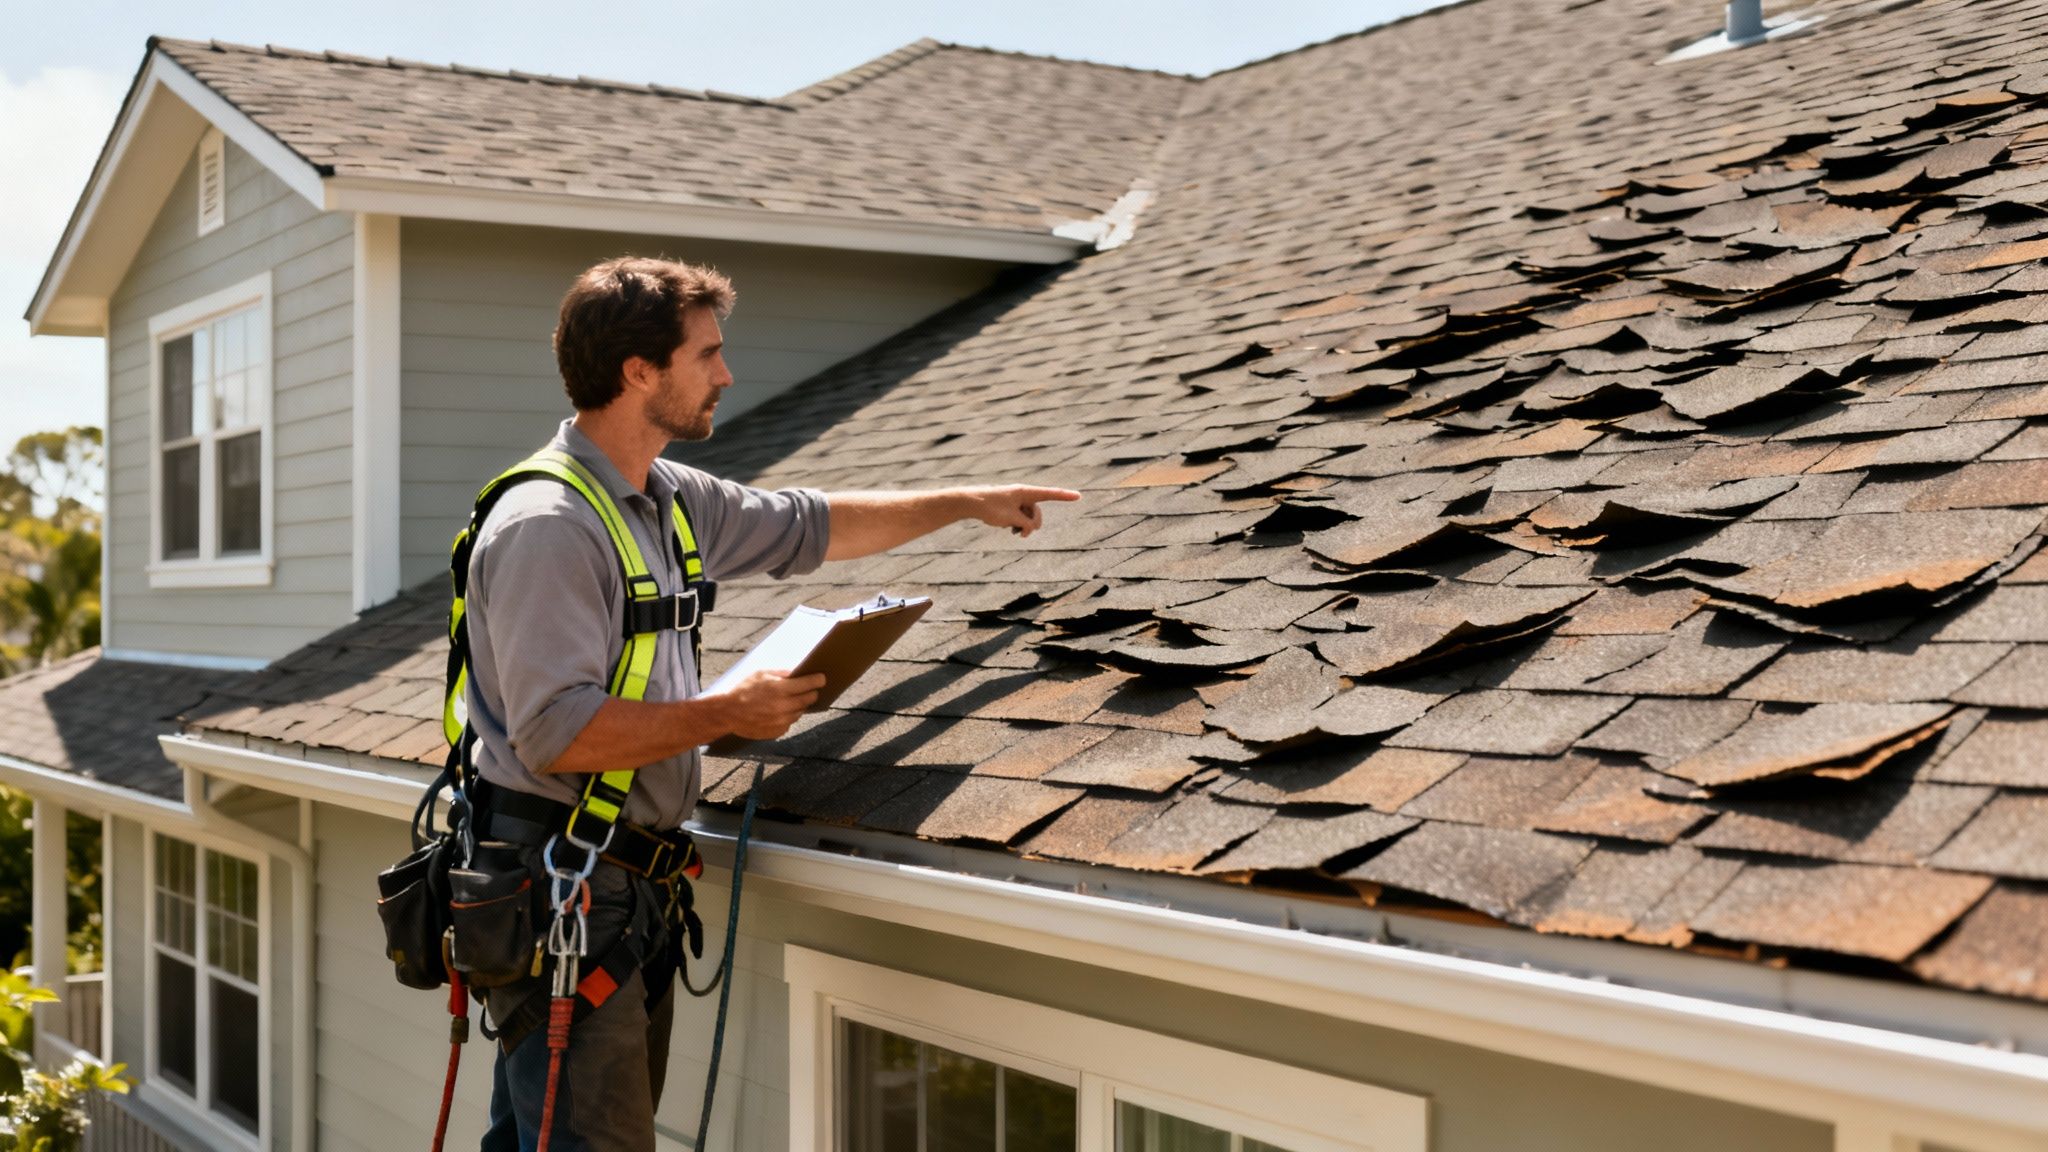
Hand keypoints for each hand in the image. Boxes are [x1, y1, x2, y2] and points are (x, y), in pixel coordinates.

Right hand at [710, 669, 826, 740]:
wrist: (728, 713)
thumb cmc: (743, 690)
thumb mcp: (761, 674)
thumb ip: (782, 673)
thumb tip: (798, 672)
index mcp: (781, 689)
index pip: (809, 684)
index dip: (818, 680)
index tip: (822, 678)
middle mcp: (784, 706)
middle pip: (809, 699)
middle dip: (812, 693)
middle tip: (811, 689)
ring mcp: (782, 721)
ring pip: (800, 712)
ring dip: (799, 706)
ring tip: (790, 700)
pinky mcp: (777, 731)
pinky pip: (789, 723)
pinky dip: (787, 717)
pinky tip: (777, 712)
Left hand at [967, 485, 1081, 536]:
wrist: (970, 502)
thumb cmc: (990, 507)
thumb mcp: (1011, 518)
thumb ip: (1025, 524)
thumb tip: (1031, 528)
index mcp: (1025, 492)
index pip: (1049, 494)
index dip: (1064, 496)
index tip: (1079, 496)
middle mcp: (1022, 494)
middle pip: (1037, 512)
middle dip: (1031, 524)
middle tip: (1020, 534)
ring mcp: (1016, 501)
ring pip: (1028, 517)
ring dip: (1022, 526)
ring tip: (1011, 531)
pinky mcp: (1010, 506)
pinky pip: (1020, 517)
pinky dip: (1016, 524)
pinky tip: (1006, 528)